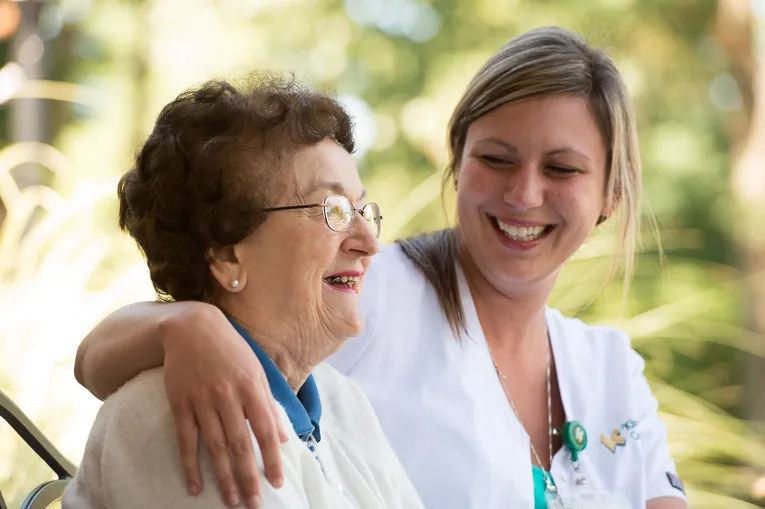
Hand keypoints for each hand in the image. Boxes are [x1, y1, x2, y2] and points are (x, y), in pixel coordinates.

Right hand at [159, 303, 289, 508]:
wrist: (191, 327)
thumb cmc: (231, 349)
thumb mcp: (257, 371)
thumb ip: (269, 405)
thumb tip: (283, 438)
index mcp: (251, 388)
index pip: (266, 431)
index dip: (273, 459)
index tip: (277, 482)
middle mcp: (228, 396)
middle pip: (241, 445)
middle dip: (249, 477)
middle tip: (254, 504)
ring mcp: (202, 401)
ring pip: (214, 448)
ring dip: (224, 478)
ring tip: (232, 502)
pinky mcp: (180, 404)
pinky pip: (185, 441)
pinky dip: (189, 466)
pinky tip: (195, 486)